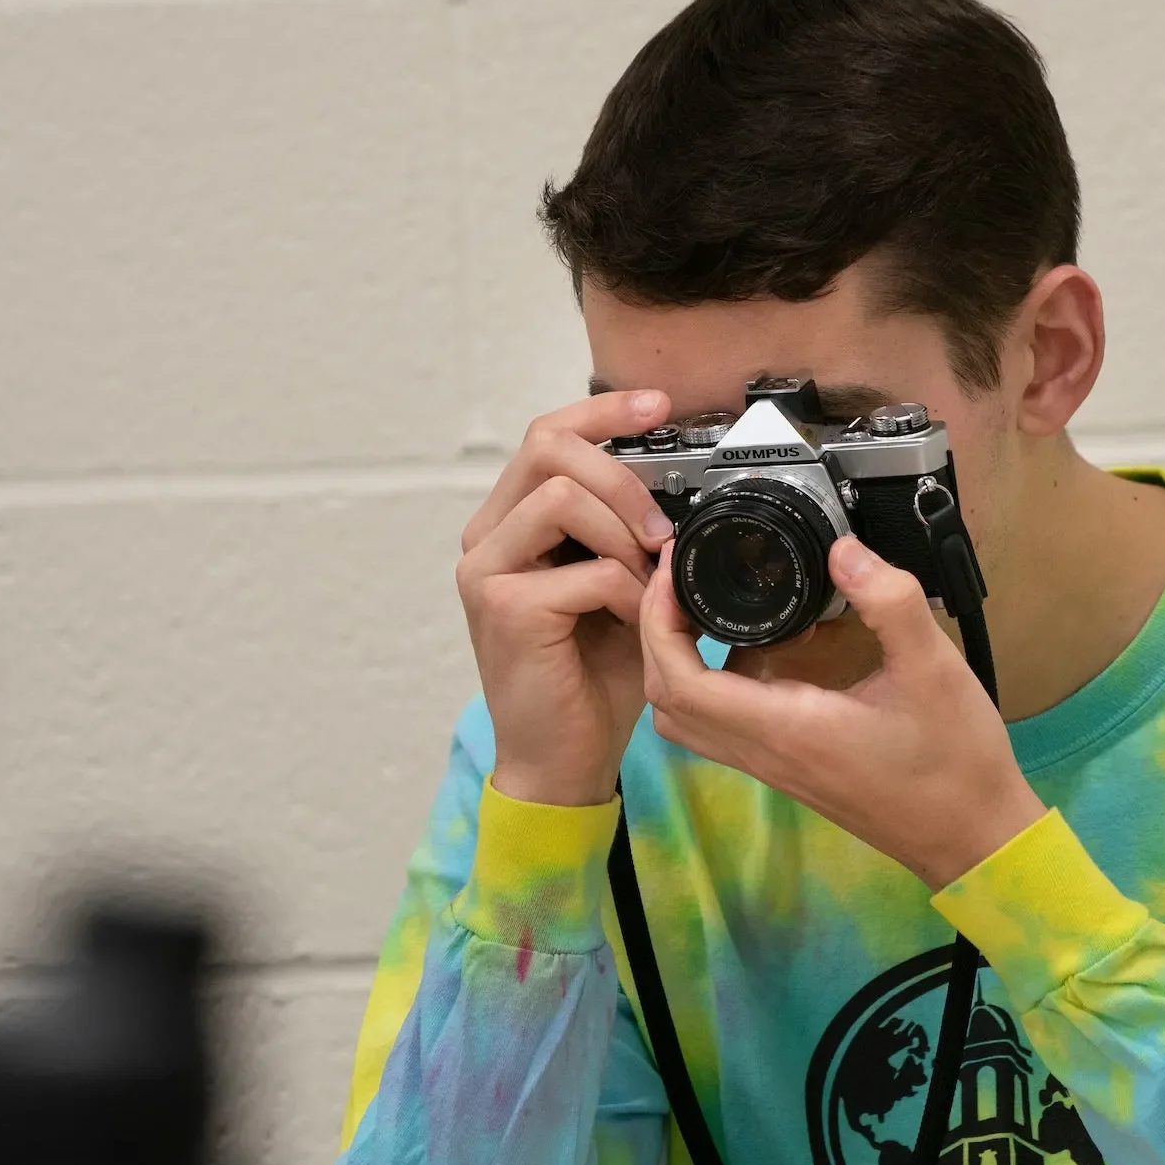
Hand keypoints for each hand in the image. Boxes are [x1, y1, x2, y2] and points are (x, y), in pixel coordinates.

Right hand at [458, 390, 675, 805]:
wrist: (565, 758)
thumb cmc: (592, 677)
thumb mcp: (619, 588)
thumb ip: (627, 535)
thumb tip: (679, 491)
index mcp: (512, 525)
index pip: (547, 436)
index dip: (603, 412)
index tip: (658, 405)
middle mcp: (487, 539)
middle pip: (548, 448)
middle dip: (621, 475)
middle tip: (659, 528)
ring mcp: (486, 571)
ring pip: (562, 497)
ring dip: (624, 532)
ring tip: (647, 578)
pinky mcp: (503, 608)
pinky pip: (585, 569)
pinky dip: (627, 591)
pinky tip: (635, 621)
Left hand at [638, 535, 1047, 890]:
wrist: (971, 835)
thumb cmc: (955, 760)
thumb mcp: (934, 668)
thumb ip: (889, 601)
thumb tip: (842, 549)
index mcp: (785, 727)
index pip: (680, 682)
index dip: (658, 621)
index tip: (675, 570)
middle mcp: (765, 753)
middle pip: (667, 704)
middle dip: (656, 637)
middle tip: (681, 582)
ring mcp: (773, 767)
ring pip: (688, 723)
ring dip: (677, 666)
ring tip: (704, 608)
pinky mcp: (789, 769)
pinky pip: (723, 728)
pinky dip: (711, 685)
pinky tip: (757, 645)